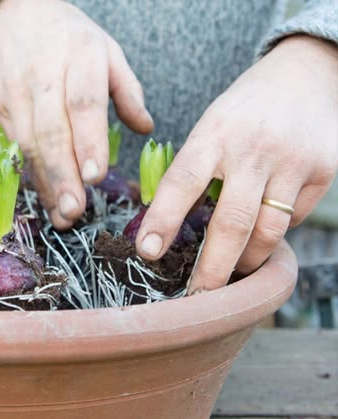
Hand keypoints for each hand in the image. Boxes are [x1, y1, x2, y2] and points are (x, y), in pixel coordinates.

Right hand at [0, 0, 152, 227]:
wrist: (15, 18)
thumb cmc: (70, 41)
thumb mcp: (107, 52)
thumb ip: (127, 91)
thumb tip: (146, 128)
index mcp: (80, 56)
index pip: (83, 103)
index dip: (88, 141)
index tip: (95, 177)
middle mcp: (45, 75)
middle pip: (52, 132)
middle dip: (63, 175)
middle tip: (75, 210)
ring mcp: (17, 93)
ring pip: (31, 147)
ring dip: (48, 185)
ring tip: (65, 217)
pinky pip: (18, 150)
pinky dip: (35, 179)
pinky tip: (50, 202)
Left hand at [135, 35, 337, 292]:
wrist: (308, 72)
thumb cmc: (243, 112)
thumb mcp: (210, 127)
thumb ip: (191, 173)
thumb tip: (161, 233)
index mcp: (215, 133)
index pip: (183, 181)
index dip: (163, 219)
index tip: (147, 253)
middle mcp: (255, 148)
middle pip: (232, 222)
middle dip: (212, 269)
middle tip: (196, 297)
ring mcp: (293, 160)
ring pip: (267, 232)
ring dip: (245, 261)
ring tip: (229, 273)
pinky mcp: (323, 171)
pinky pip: (292, 220)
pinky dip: (274, 233)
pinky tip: (262, 230)